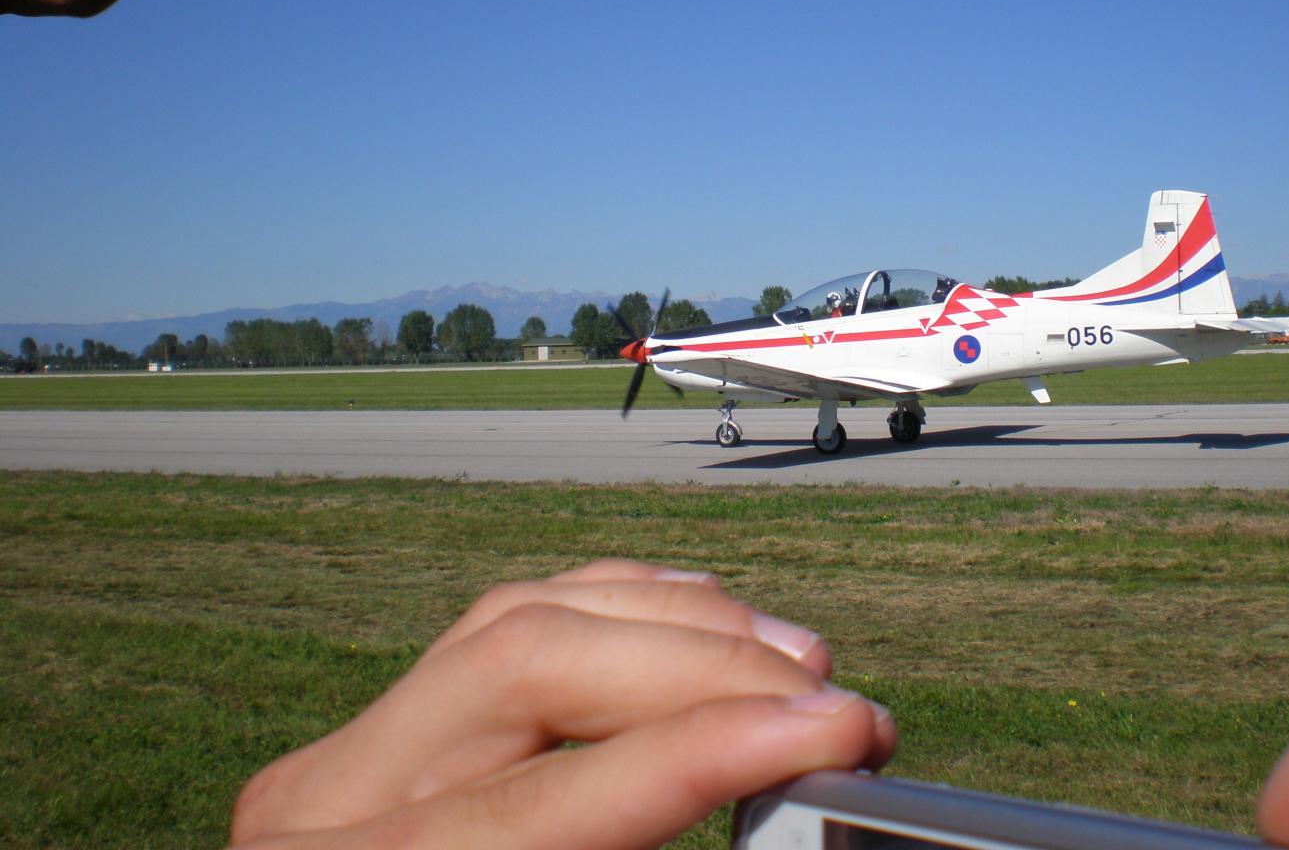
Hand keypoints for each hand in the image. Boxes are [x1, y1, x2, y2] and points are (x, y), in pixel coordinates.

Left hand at [230, 560, 895, 849]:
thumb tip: (774, 805)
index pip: (544, 802)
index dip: (700, 751)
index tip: (831, 736)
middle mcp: (327, 807)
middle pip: (525, 661)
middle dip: (702, 666)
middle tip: (830, 705)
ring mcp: (347, 760)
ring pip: (519, 617)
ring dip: (675, 626)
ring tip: (794, 662)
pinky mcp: (382, 736)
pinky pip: (507, 623)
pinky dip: (618, 610)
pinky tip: (697, 618)